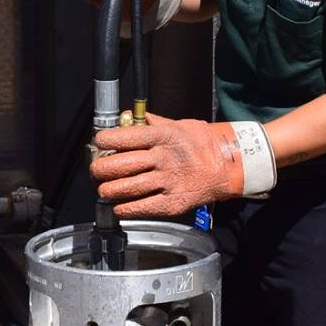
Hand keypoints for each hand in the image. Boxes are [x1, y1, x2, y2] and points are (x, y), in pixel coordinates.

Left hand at [90, 114, 242, 216]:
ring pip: (127, 188)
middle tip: (97, 170)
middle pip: (120, 165)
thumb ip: (152, 122)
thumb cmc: (201, 143)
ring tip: (105, 189)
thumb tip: (128, 116)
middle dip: (101, 169)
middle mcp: (163, 157)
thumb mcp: (179, 124)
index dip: (105, 141)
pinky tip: (119, 206)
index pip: (124, 137)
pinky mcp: (173, 202)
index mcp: (163, 136)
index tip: (99, 143)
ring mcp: (168, 181)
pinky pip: (142, 207)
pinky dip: (125, 208)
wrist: (228, 165)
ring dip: (109, 190)